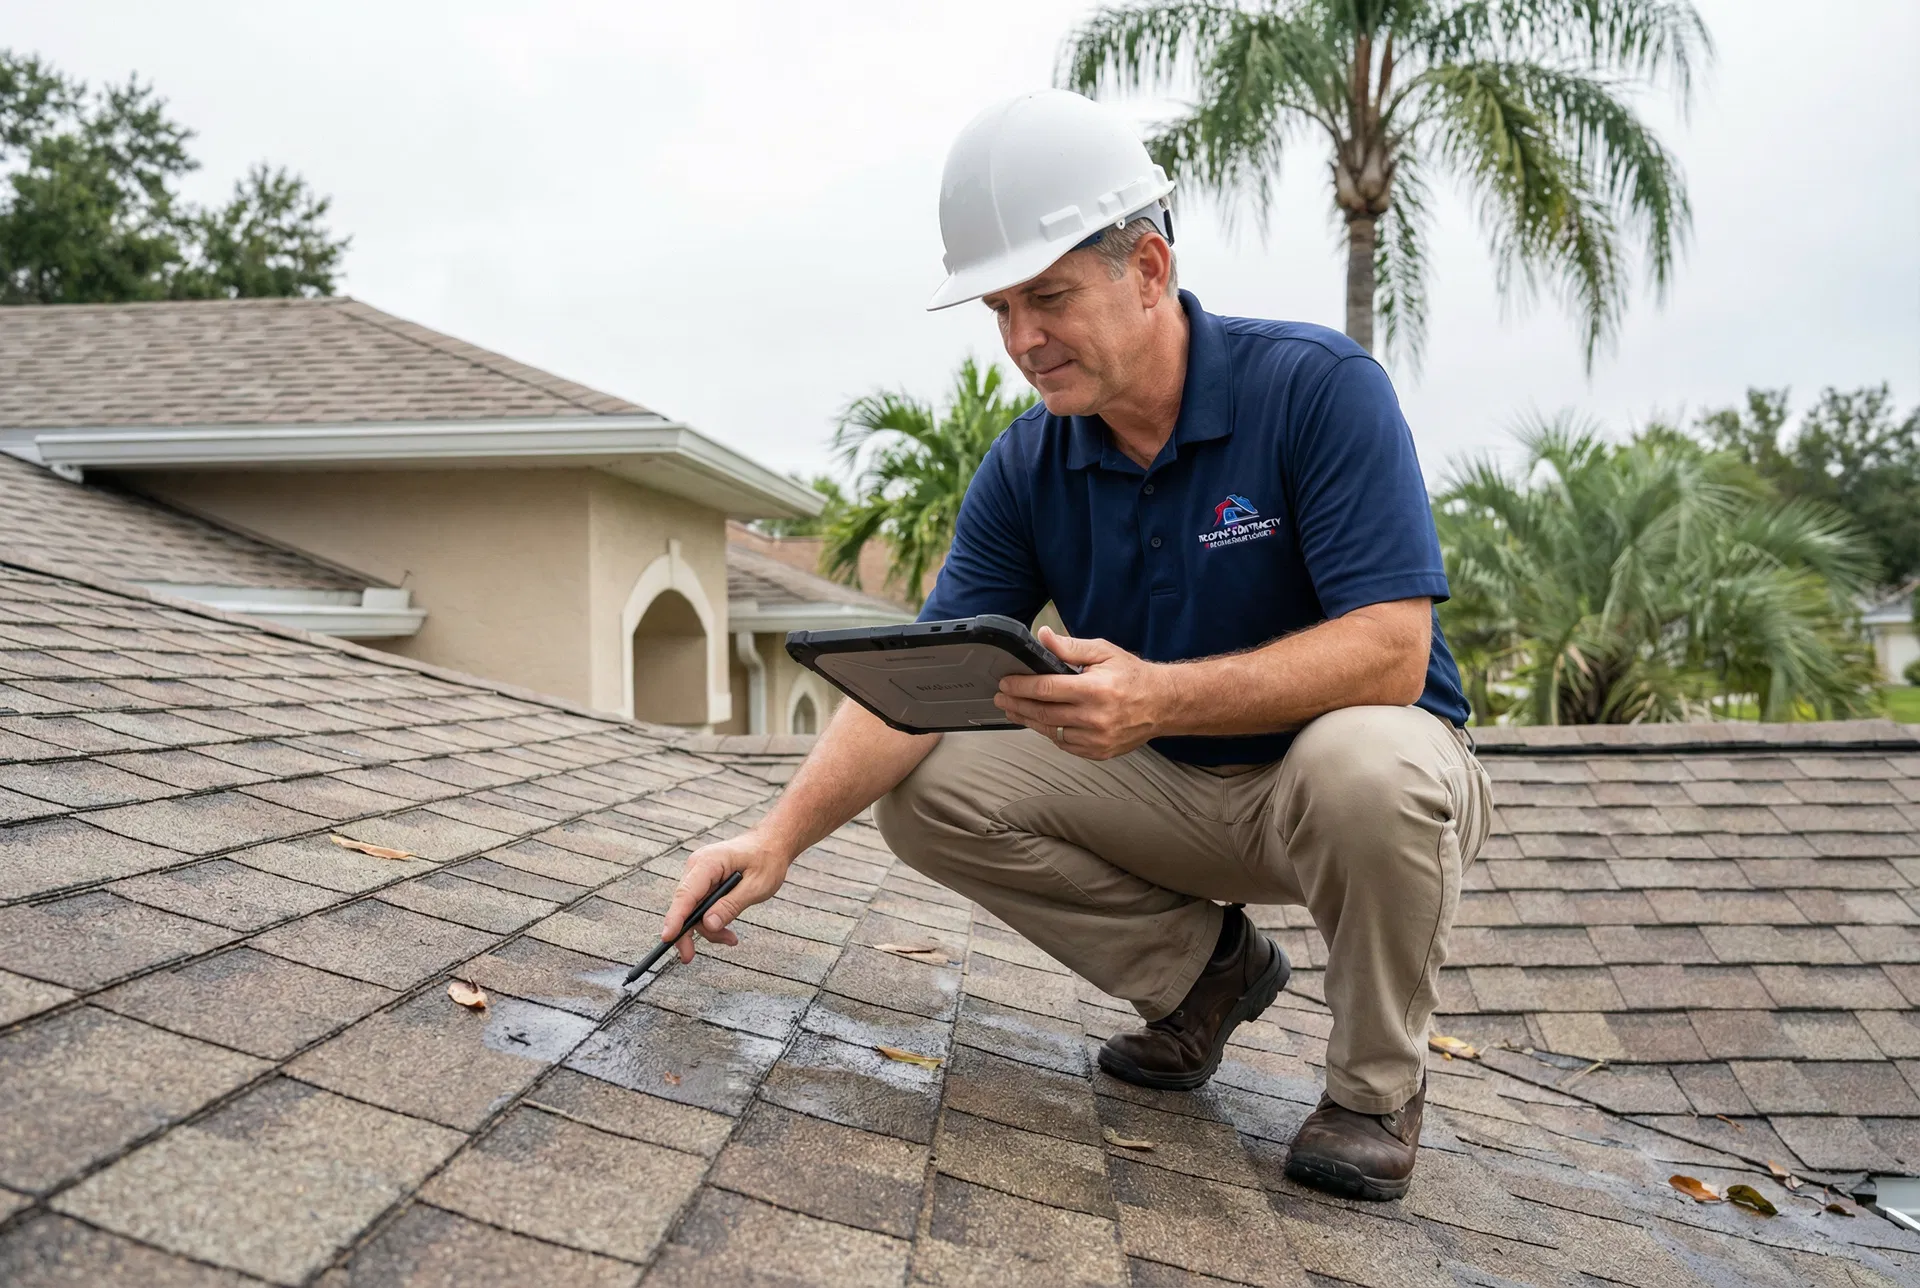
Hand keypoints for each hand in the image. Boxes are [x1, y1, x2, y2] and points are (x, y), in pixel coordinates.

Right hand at [659, 829, 791, 963]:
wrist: (771, 842)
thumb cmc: (767, 860)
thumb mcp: (756, 886)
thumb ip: (731, 906)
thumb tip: (708, 925)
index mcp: (709, 862)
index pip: (686, 894)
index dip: (675, 918)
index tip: (667, 938)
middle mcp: (697, 867)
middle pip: (685, 906)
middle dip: (693, 931)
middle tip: (690, 958)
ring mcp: (698, 874)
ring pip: (692, 910)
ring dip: (708, 928)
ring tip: (731, 938)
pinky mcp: (703, 881)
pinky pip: (700, 905)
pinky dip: (711, 919)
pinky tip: (726, 931)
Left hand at [993, 626, 1170, 759]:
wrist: (1163, 704)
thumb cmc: (1133, 676)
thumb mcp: (1103, 652)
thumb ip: (1070, 647)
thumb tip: (1042, 636)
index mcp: (1095, 689)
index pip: (1046, 689)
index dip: (1021, 686)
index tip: (1005, 682)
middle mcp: (1095, 717)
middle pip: (1043, 713)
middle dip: (1017, 704)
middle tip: (1001, 697)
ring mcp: (1097, 738)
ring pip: (1051, 731)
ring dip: (1028, 720)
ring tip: (1013, 710)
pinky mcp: (1099, 752)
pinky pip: (1065, 744)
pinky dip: (1050, 732)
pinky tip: (1040, 722)